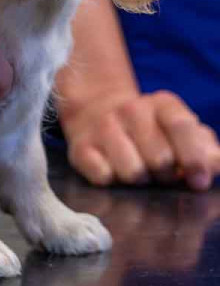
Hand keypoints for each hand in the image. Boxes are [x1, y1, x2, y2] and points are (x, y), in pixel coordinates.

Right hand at [63, 90, 219, 190]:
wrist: (96, 114)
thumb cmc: (151, 132)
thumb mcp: (182, 132)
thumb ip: (205, 148)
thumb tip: (216, 165)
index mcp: (163, 104)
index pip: (182, 128)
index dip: (194, 159)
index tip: (199, 181)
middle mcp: (130, 110)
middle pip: (160, 159)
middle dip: (166, 175)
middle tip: (162, 174)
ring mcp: (103, 127)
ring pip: (132, 172)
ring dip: (140, 181)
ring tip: (139, 172)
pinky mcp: (80, 147)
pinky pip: (103, 177)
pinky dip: (112, 181)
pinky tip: (112, 170)